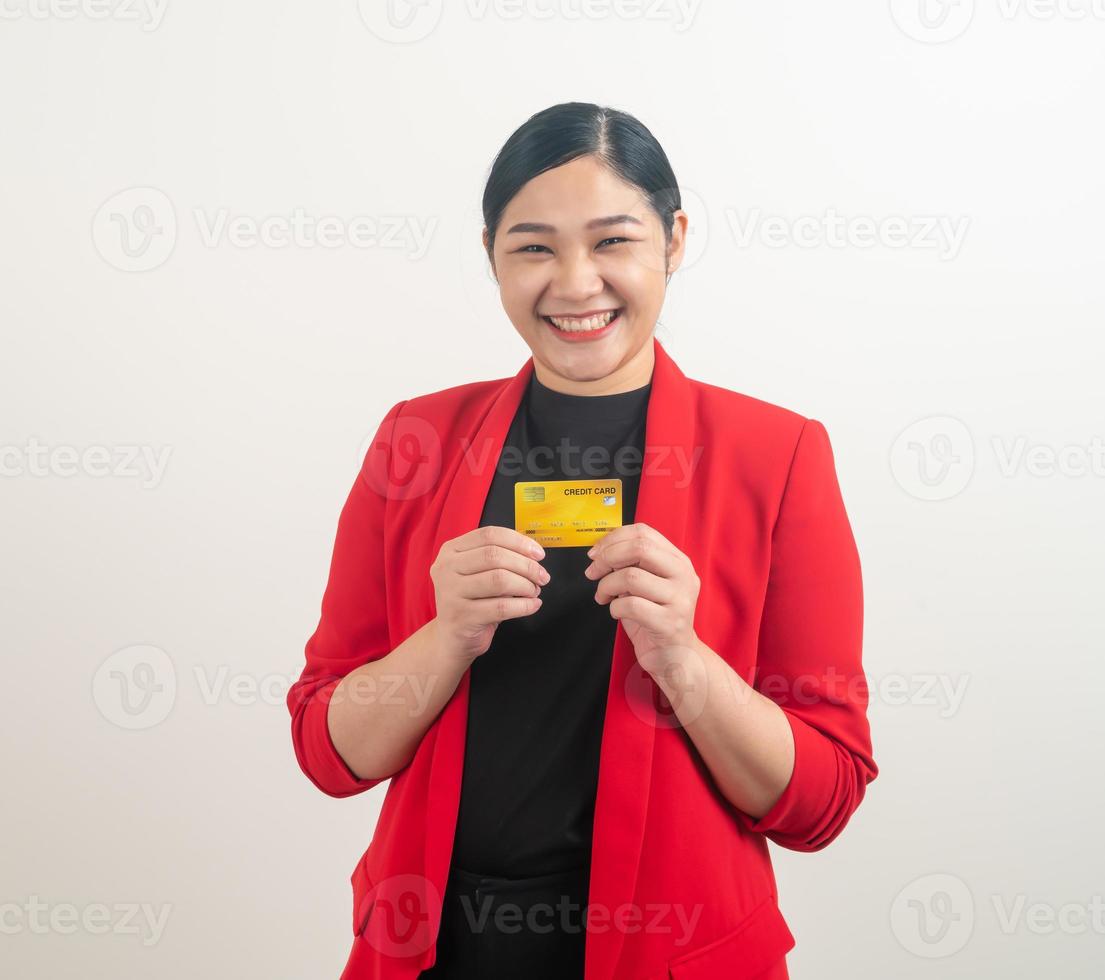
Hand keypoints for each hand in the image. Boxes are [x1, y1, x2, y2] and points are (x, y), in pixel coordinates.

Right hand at [430, 526, 549, 662]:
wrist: (452, 638)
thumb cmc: (472, 601)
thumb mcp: (478, 573)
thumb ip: (499, 558)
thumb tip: (533, 553)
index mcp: (451, 550)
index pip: (489, 535)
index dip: (519, 542)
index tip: (538, 553)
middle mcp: (446, 568)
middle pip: (495, 555)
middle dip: (526, 565)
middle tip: (542, 576)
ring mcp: (451, 593)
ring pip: (499, 579)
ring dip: (525, 585)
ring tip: (534, 591)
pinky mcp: (462, 617)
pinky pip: (501, 607)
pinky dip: (524, 606)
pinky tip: (532, 605)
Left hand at [584, 522, 700, 675]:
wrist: (675, 656)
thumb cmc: (654, 617)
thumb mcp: (646, 584)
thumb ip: (631, 565)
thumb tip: (601, 551)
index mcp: (678, 561)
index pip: (644, 532)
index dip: (613, 538)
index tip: (595, 553)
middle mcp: (684, 576)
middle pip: (639, 548)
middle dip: (607, 558)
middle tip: (592, 572)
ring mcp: (680, 599)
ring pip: (630, 577)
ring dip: (606, 586)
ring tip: (603, 597)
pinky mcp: (669, 623)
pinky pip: (630, 605)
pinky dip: (614, 608)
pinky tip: (617, 613)